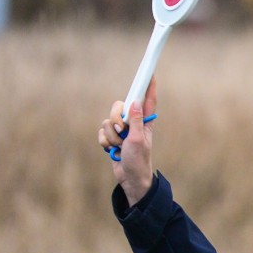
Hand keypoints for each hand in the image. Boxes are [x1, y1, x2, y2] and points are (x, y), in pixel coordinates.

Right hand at [99, 78, 156, 206]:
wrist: (130, 178)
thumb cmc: (139, 160)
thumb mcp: (138, 140)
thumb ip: (135, 121)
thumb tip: (134, 102)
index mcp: (144, 122)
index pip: (146, 100)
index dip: (148, 87)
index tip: (151, 74)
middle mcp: (132, 123)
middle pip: (118, 106)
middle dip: (116, 119)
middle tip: (122, 131)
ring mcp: (121, 130)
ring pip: (108, 121)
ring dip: (111, 136)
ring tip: (119, 146)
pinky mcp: (111, 138)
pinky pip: (102, 131)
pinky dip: (104, 141)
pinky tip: (111, 150)